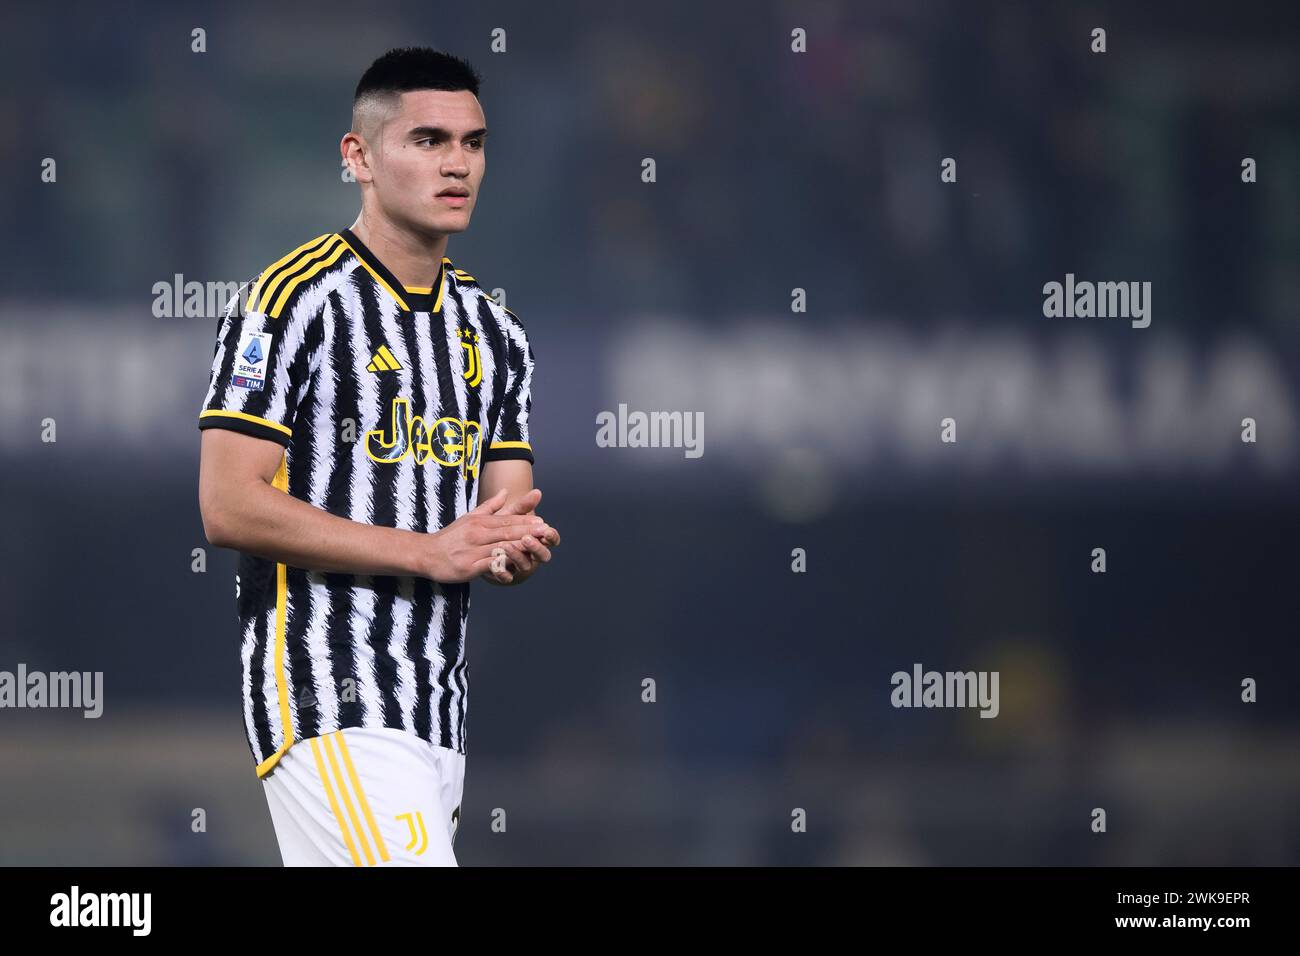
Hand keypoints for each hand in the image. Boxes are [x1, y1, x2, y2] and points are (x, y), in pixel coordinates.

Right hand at [421, 489, 549, 582]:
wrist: (426, 553)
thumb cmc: (451, 536)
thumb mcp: (470, 517)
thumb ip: (490, 506)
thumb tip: (505, 491)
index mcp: (480, 522)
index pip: (507, 521)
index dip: (526, 522)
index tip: (543, 523)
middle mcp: (478, 534)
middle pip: (507, 532)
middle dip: (528, 532)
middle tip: (546, 532)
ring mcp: (473, 551)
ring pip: (500, 548)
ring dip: (519, 548)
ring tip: (535, 548)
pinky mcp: (468, 567)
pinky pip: (488, 565)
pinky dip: (501, 566)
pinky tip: (514, 567)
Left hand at [480, 488, 560, 584]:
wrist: (478, 549)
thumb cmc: (498, 530)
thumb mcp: (508, 517)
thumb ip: (522, 506)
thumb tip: (537, 492)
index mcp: (537, 540)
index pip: (551, 539)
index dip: (551, 535)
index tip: (546, 528)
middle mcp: (531, 555)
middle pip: (543, 555)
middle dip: (535, 547)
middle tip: (527, 538)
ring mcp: (518, 567)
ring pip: (525, 566)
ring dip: (518, 556)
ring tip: (506, 546)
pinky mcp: (505, 575)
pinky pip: (507, 577)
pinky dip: (502, 572)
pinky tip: (495, 564)